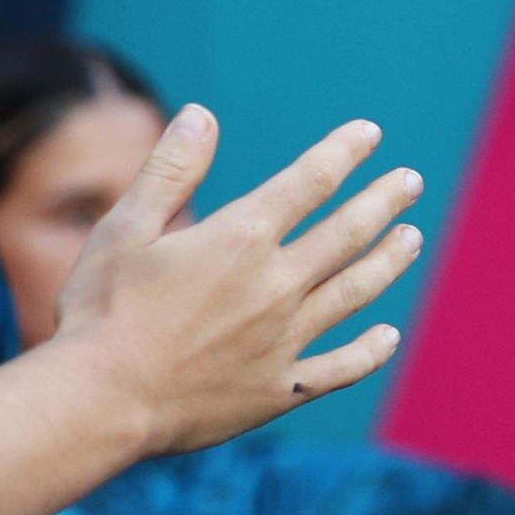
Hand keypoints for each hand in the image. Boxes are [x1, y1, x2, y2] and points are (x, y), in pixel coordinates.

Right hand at [53, 106, 426, 448]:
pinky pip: (342, 367)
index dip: (343, 153)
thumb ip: (170, 170)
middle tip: (411, 181)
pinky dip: (371, 351)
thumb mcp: (124, 228)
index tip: (370, 133)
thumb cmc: (100, 310)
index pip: (308, 183)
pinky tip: (390, 336)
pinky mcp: (281, 388)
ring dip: (389, 262)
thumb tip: (202, 113)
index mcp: (240, 240)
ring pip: (356, 292)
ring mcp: (285, 339)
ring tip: (413, 239)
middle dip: (384, 202)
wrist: (100, 401)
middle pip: (348, 233)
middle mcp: (276, 286)